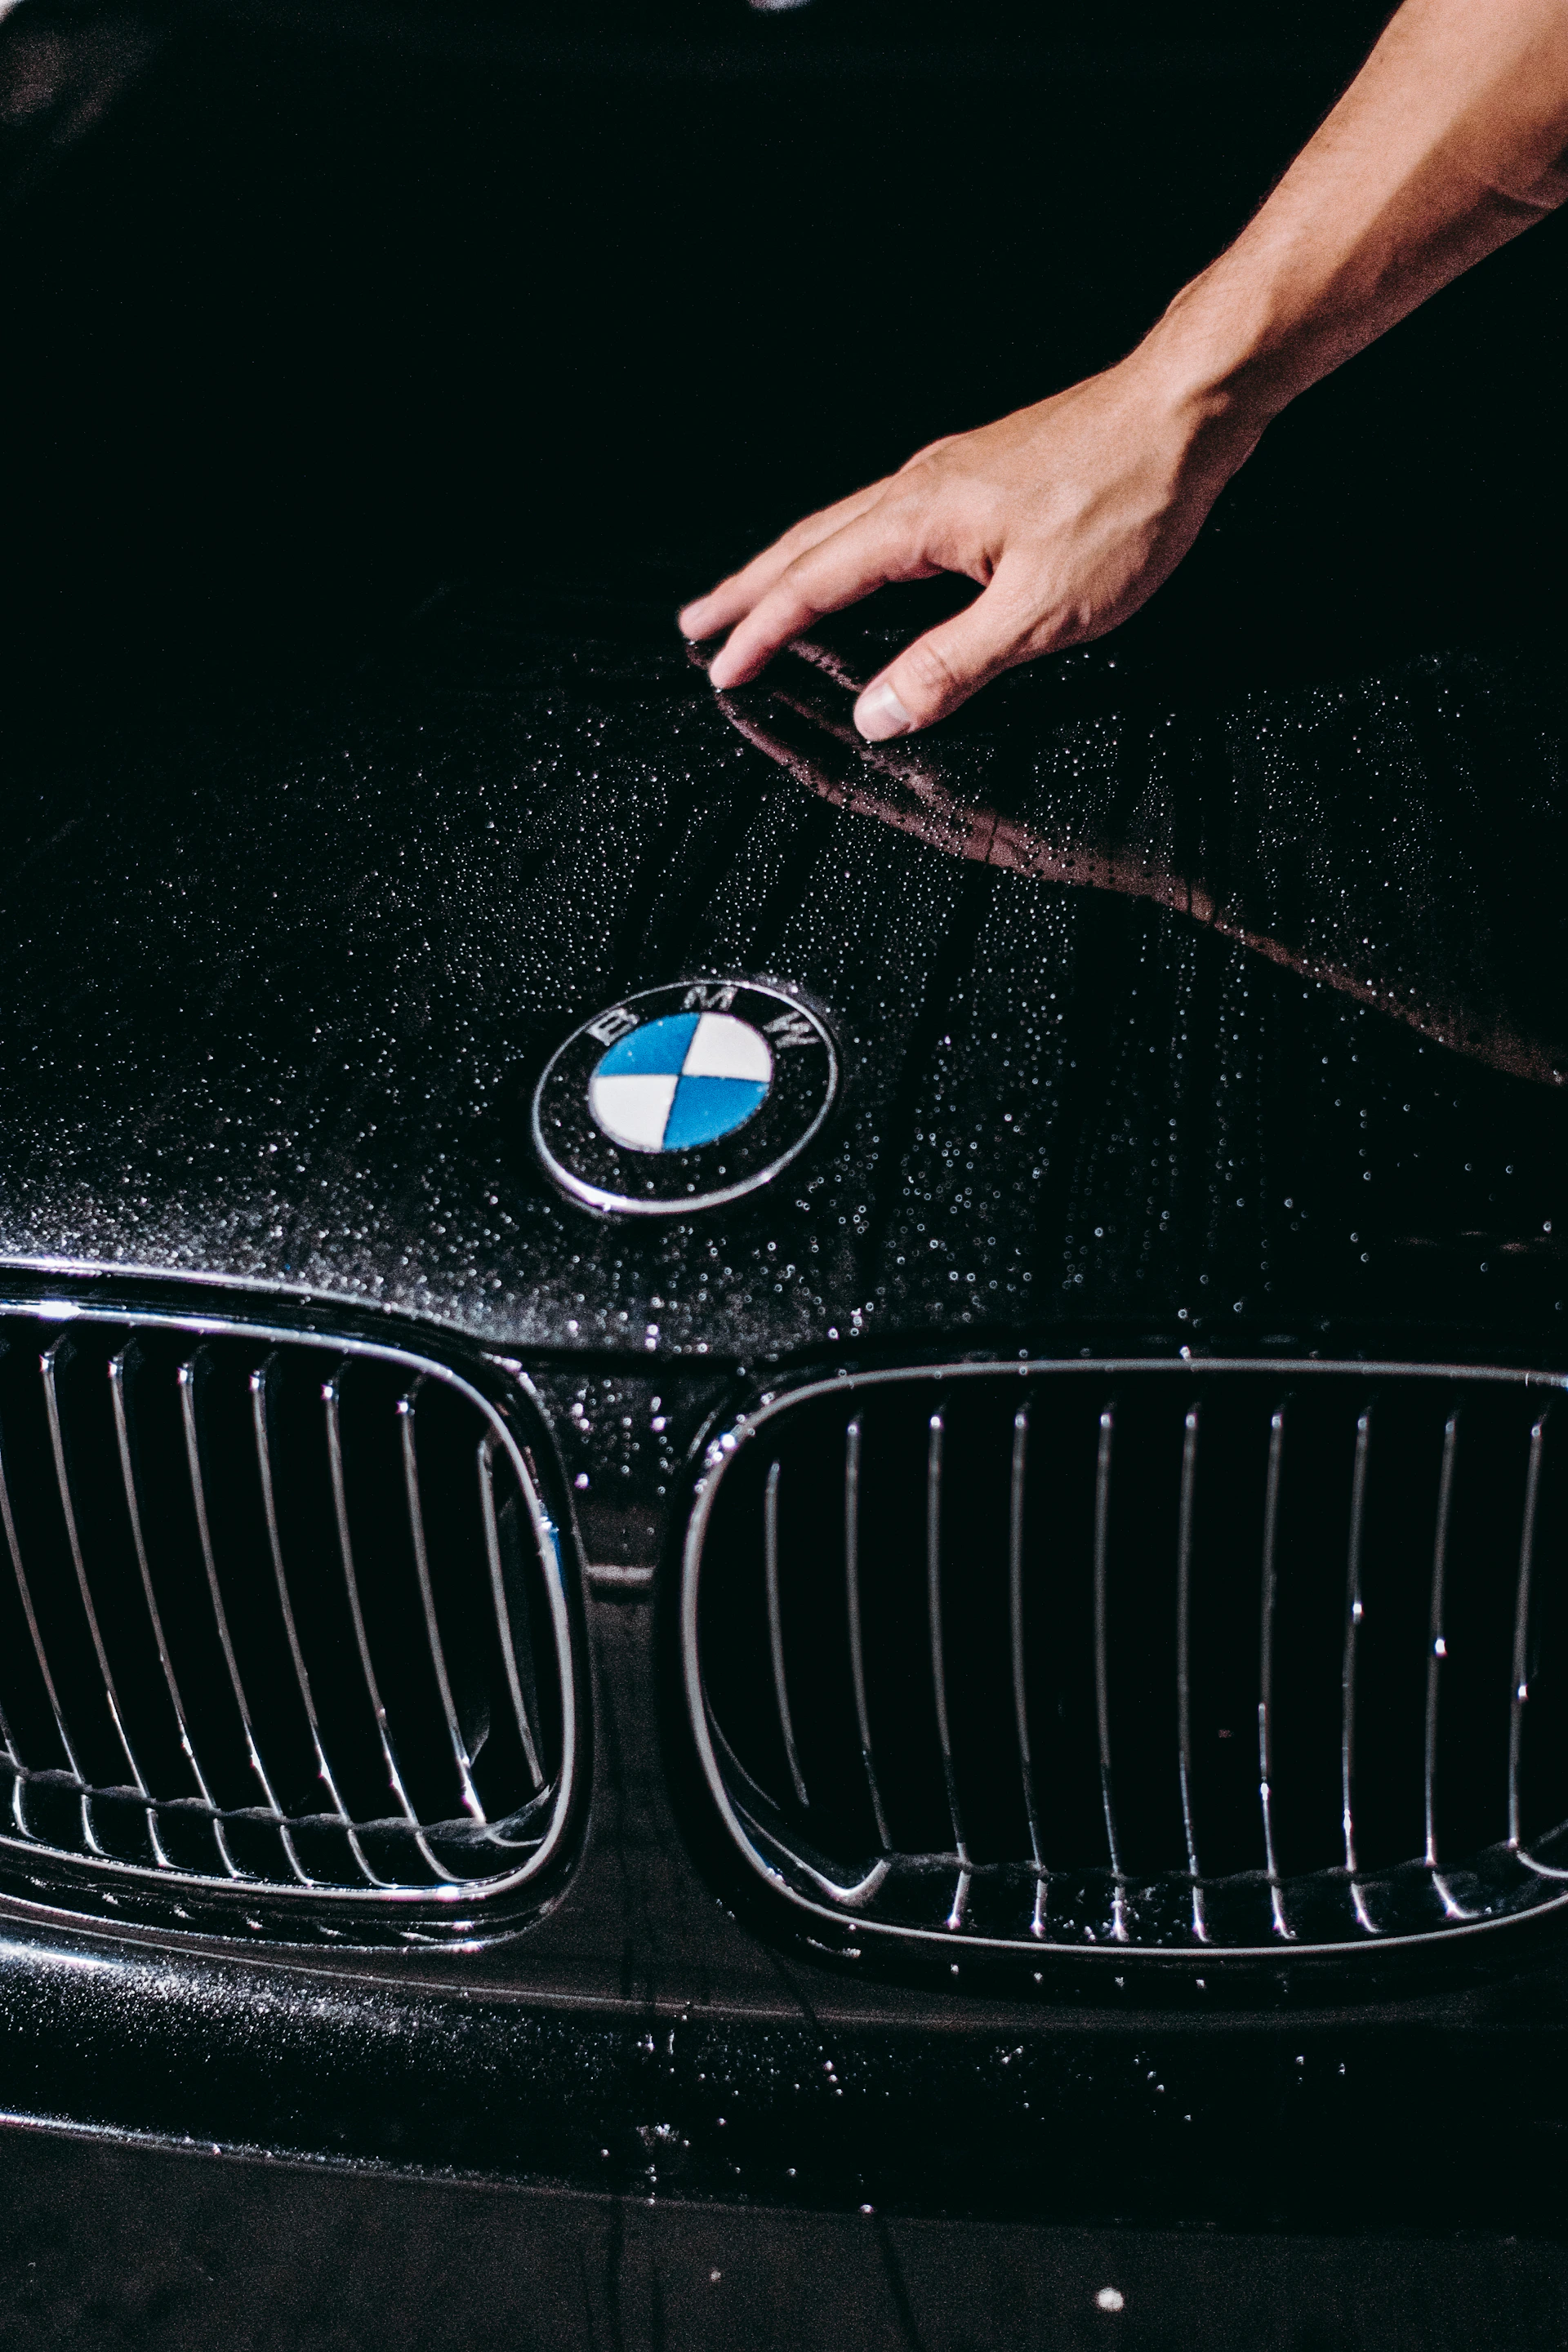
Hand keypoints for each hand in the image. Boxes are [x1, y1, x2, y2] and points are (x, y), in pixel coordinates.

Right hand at [679, 349, 1259, 740]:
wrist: (1189, 408)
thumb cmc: (1127, 499)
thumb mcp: (1039, 612)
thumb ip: (950, 667)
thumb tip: (876, 713)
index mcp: (918, 519)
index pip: (812, 586)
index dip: (762, 634)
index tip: (721, 672)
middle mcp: (920, 485)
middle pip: (807, 545)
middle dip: (746, 590)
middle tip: (697, 624)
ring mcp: (950, 474)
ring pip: (842, 526)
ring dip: (788, 565)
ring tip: (752, 596)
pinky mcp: (983, 474)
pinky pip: (884, 517)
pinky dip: (844, 549)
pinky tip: (857, 562)